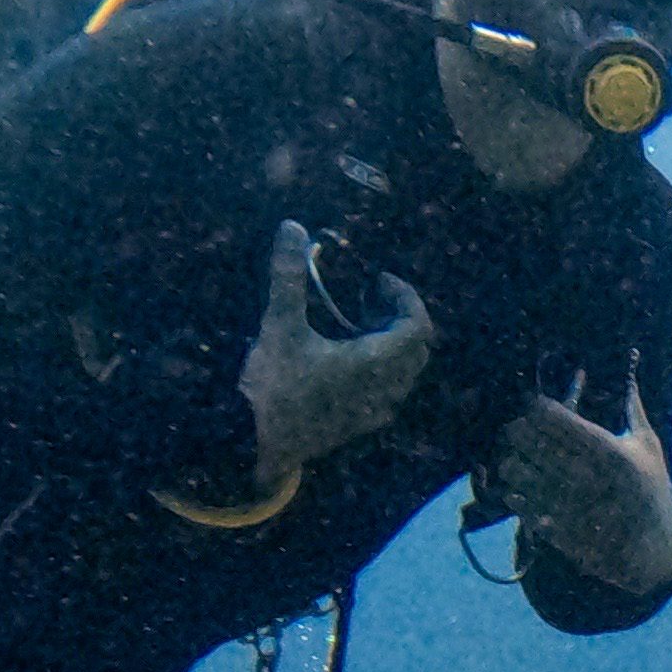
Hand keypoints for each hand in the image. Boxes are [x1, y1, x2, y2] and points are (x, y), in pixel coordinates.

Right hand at [236, 220, 435, 489]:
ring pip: (406, 373)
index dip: (405, 296)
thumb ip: (287, 275)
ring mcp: (375, 413)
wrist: (254, 446)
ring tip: (358, 324)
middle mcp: (385, 391)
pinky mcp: (360, 426)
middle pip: (418, 348)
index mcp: (375, 364)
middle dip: (401, 318)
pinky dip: (382, 367)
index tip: (378, 280)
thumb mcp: (278, 326)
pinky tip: (347, 357)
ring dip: (393, 344)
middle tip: (369, 299)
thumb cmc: (270, 388)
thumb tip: (292, 226)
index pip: (418, 325)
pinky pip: (389, 391)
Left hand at [496, 353, 671, 598]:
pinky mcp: (560, 531)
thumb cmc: (653, 492)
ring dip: (512, 461)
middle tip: (515, 427)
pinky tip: (519, 488)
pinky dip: (515, 494)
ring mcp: (571, 506)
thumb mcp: (648, 447)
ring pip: (518, 472)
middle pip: (530, 440)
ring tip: (516, 458)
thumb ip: (632, 407)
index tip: (532, 403)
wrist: (655, 551)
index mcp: (610, 452)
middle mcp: (587, 477)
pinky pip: (520, 504)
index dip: (536, 406)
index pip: (556, 418)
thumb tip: (630, 369)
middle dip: (517, 429)